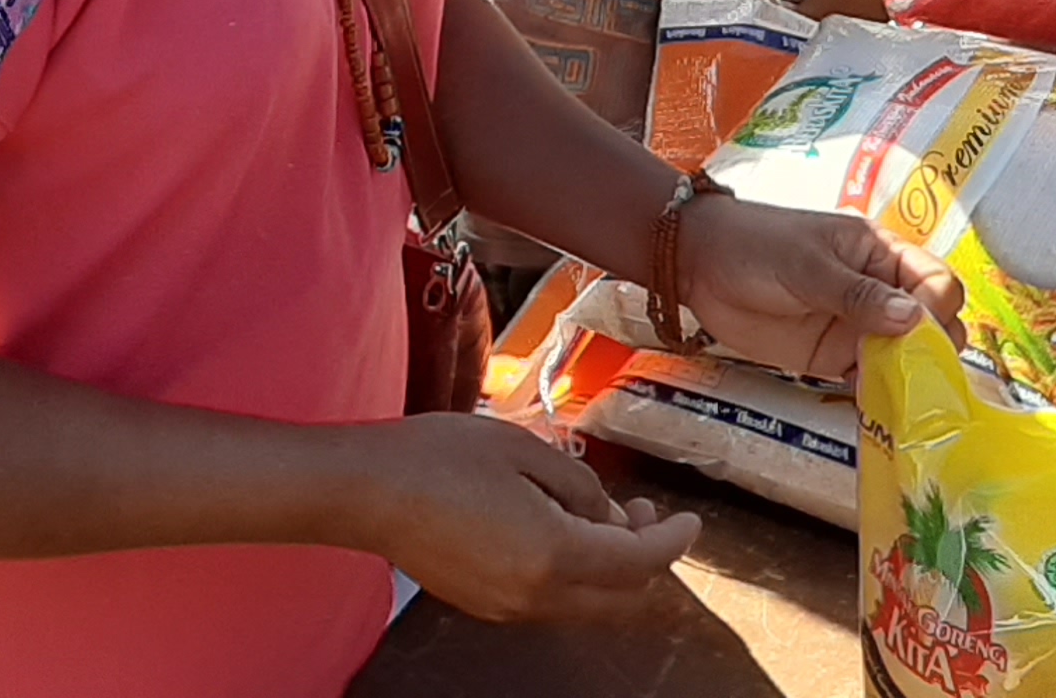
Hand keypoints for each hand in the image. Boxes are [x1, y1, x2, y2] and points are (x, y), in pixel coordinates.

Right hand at [341, 412, 696, 626]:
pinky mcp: (484, 604)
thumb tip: (607, 514)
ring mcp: (508, 607)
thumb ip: (578, 483)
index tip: (690, 521)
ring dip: (608, 567)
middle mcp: (536, 595)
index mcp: (553, 554)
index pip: (639, 563)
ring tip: (597, 512)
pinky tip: (556, 528)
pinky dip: (572, 573)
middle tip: (643, 514)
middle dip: (645, 559)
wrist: (365, 490)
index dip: (673, 541)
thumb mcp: (522, 448)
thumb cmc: (438, 457)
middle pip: (621, 598)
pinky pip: (550, 600)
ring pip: (587, 603)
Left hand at [679, 196, 959, 381]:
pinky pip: (871, 380)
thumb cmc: (756, 245)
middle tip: (920, 374)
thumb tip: (914, 319)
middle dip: (934, 350)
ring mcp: (859, 328)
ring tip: (903, 400)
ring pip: (906, 357)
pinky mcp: (835, 358)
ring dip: (910, 379)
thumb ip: (857, 294)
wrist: (698, 265)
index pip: (936, 282)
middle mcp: (879, 292)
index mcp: (881, 255)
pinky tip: (876, 410)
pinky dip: (879, 396)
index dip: (937, 308)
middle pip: (932, 324)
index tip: (919, 331)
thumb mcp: (807, 265)